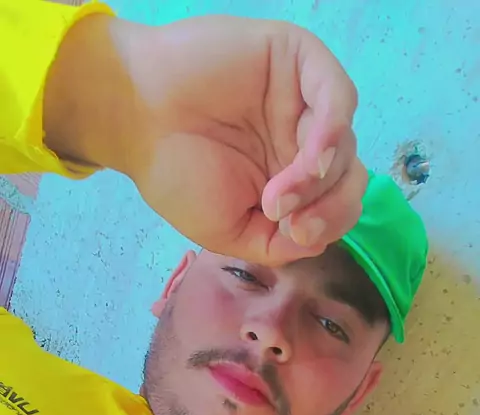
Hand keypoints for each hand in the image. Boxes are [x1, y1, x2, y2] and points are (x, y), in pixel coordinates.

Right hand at [45, 13, 366, 265]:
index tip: (292, 235)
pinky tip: (307, 162)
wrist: (134, 117)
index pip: (337, 203)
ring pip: (345, 144)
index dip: (329, 224)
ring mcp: (301, 100)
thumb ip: (279, 246)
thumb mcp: (230, 233)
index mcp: (289, 177)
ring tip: (276, 197)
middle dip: (328, 208)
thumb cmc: (176, 173)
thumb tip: (319, 238)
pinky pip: (338, 96)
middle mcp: (300, 139)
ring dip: (318, 180)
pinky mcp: (297, 61)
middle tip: (284, 218)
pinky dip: (331, 135)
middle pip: (349, 176)